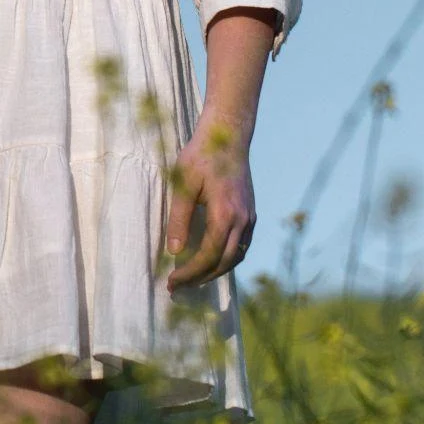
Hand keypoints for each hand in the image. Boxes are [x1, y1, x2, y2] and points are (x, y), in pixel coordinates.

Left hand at [164, 116, 256, 288]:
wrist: (228, 136)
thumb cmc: (201, 156)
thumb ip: (178, 218)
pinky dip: (226, 259)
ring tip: (192, 279)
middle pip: (224, 262)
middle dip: (200, 278)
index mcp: (225, 213)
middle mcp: (242, 220)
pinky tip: (211, 261)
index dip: (190, 272)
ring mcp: (250, 218)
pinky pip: (242, 246)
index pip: (208, 255)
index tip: (172, 282)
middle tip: (177, 287)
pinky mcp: (251, 214)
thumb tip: (174, 251)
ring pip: (236, 257)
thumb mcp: (183, 184)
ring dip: (214, 272)